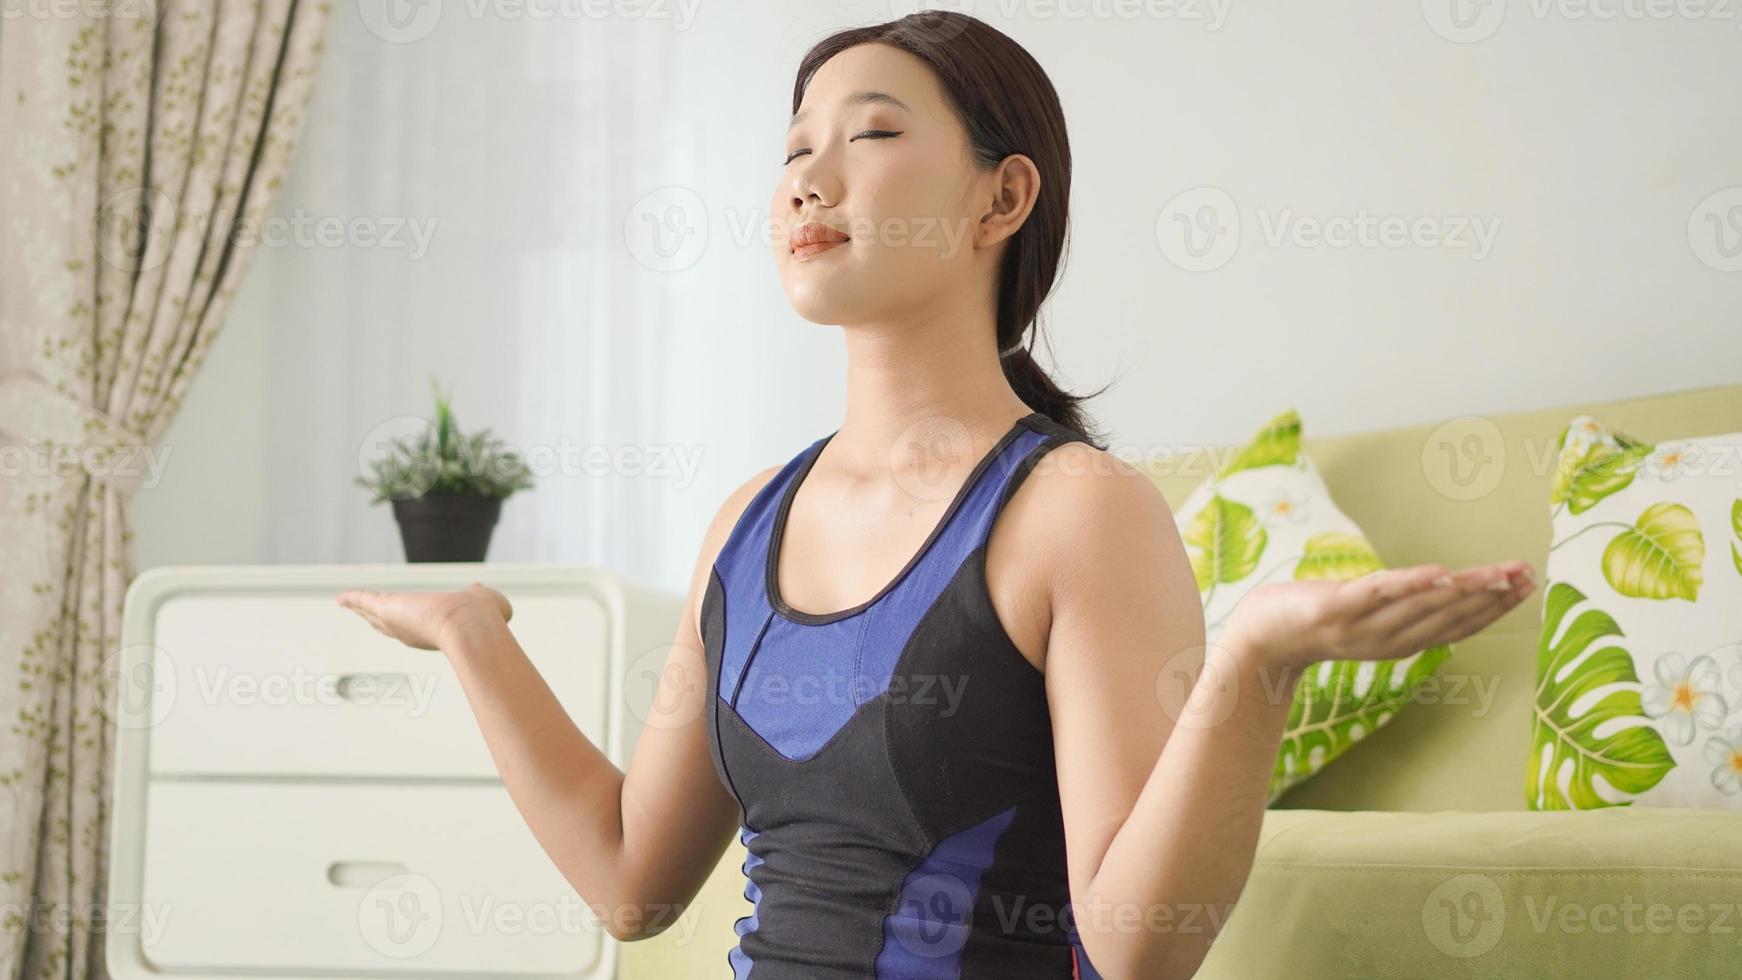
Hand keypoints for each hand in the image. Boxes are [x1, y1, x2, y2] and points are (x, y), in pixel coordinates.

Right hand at [335, 581, 512, 651]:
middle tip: (365, 613)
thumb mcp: (488, 604)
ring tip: (349, 604)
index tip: (405, 619)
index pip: (417, 626)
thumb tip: (479, 589)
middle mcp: (412, 630)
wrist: (469, 625)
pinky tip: (341, 597)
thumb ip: (482, 597)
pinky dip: (352, 598)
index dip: (410, 622)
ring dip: (361, 608)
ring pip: (373, 614)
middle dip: (378, 618)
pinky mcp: (384, 606)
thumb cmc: (484, 620)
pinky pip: (364, 600)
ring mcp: (396, 620)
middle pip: (389, 624)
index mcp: (434, 630)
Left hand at [1220, 560, 1536, 673]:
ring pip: (1422, 604)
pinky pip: (1377, 593)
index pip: (1458, 624)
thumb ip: (1405, 608)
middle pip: (1448, 614)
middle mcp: (1386, 640)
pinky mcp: (1334, 607)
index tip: (1528, 585)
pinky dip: (1409, 583)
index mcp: (1399, 642)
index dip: (1495, 606)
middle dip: (1492, 595)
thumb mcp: (1368, 617)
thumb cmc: (1313, 621)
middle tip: (1528, 575)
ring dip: (1464, 587)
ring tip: (1499, 572)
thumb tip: (1447, 586)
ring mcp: (1360, 625)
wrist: (1258, 638)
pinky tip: (1439, 572)